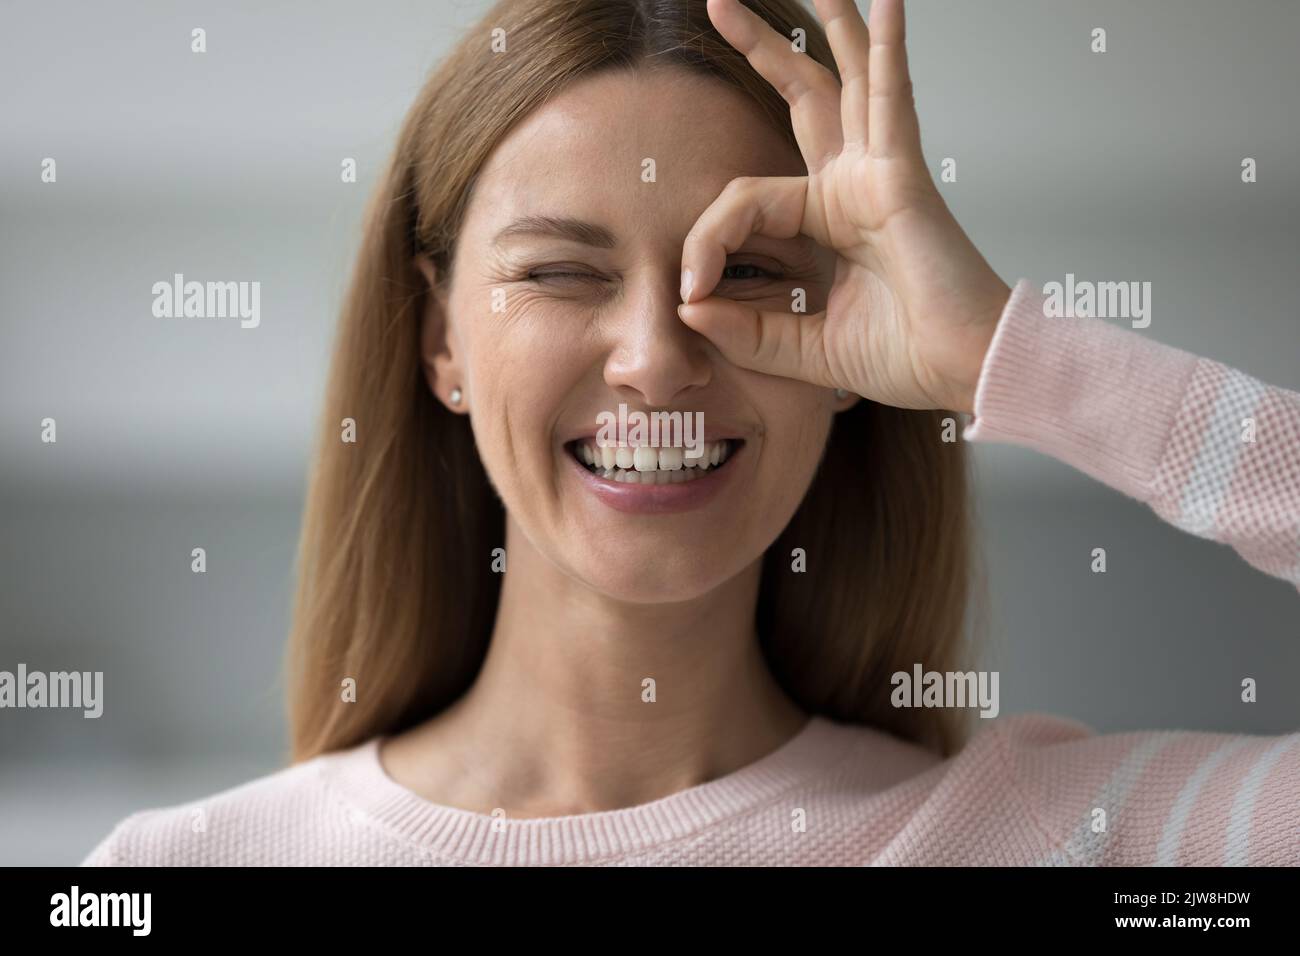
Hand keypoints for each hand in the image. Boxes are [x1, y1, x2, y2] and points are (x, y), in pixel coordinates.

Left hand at [678, 0, 1011, 413]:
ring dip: (829, 26)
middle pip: (803, 98)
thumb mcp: (802, 347)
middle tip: (718, 3)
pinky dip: (888, 50)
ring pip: (845, 80)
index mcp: (830, 219)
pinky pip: (891, 99)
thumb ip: (747, 330)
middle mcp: (853, 185)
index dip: (706, 238)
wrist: (963, 371)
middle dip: (761, 50)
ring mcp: (879, 173)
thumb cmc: (906, 356)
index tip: (691, 289)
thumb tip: (689, 306)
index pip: (745, 198)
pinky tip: (886, 4)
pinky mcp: (903, 175)